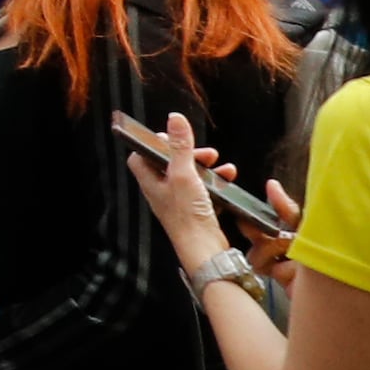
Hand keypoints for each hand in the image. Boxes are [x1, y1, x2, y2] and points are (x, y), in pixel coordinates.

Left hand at [118, 108, 240, 272]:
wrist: (204, 251)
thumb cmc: (188, 216)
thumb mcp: (184, 175)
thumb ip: (180, 147)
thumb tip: (174, 118)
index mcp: (151, 182)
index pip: (141, 155)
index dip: (154, 144)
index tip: (173, 137)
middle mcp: (161, 191)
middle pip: (170, 164)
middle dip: (190, 154)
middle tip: (208, 153)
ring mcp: (178, 202)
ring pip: (191, 177)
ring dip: (206, 168)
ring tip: (223, 165)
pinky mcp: (195, 212)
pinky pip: (204, 192)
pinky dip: (216, 184)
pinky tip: (228, 179)